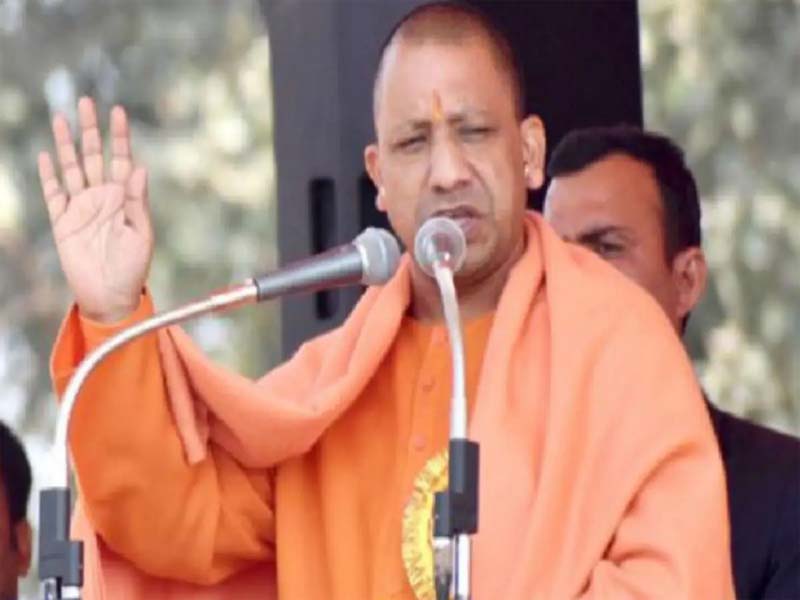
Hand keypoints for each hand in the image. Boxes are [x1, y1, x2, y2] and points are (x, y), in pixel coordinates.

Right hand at [39, 97, 152, 322]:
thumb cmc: (133, 268)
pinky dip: (49, 175)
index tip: (118, 111)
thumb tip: (141, 168)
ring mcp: (81, 208)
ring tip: (62, 118)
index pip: (122, 159)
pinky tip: (48, 155)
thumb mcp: (141, 235)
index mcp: (124, 199)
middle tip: (86, 101)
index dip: (119, 136)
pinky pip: (53, 193)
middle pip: (93, 156)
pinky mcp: (63, 222)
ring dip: (67, 145)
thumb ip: (137, 202)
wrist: (110, 296)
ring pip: (71, 168)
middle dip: (91, 130)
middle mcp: (101, 197)